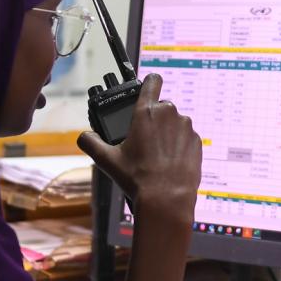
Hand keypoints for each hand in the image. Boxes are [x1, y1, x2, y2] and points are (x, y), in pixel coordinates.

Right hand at [77, 73, 201, 223]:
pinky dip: (180, 145)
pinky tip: (170, 161)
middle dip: (154, 120)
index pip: (152, 82)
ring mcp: (185, 127)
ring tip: (157, 155)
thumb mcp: (107, 160)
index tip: (148, 87)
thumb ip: (90, 143)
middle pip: (161, 108)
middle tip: (144, 141)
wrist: (167, 199)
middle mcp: (169, 114)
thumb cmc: (137, 178)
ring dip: (168, 133)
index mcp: (146, 112)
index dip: (149, 83)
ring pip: (175, 123)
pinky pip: (186, 137)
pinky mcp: (196, 141)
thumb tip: (84, 136)